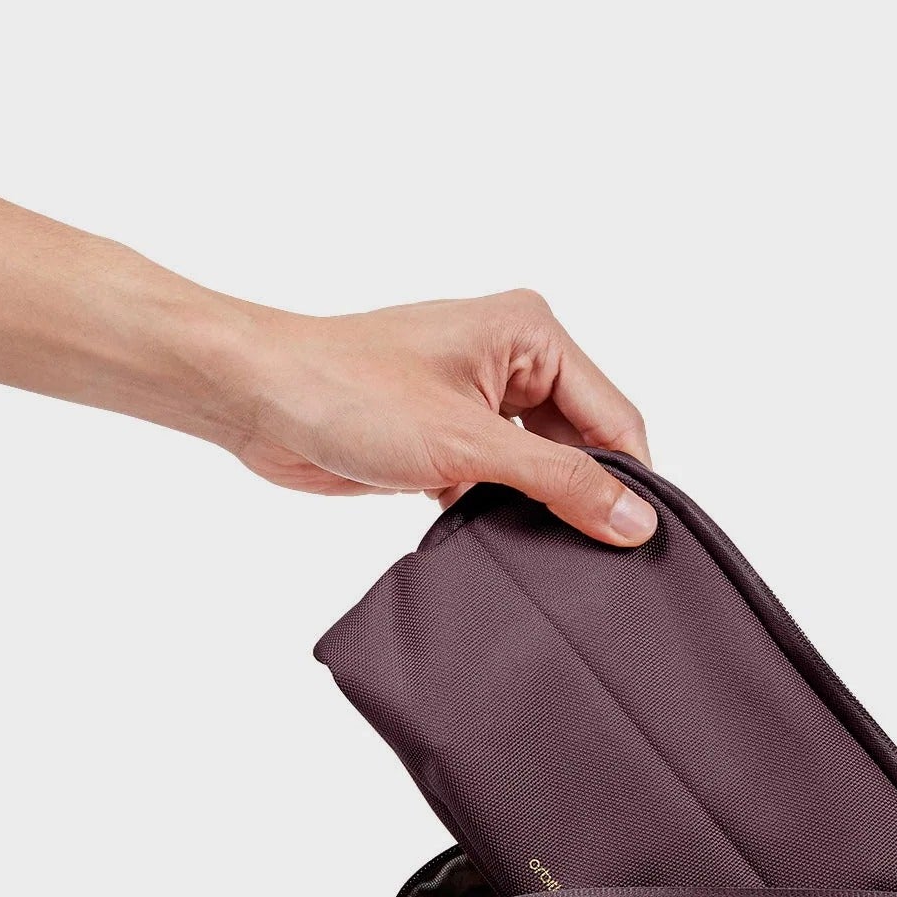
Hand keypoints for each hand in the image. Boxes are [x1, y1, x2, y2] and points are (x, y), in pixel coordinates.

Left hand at [228, 289, 656, 545]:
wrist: (255, 396)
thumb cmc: (347, 391)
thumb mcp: (469, 445)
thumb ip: (560, 483)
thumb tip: (635, 521)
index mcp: (532, 333)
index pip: (615, 417)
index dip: (632, 483)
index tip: (640, 547)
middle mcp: (514, 357)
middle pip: (585, 444)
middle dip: (585, 498)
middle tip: (595, 563)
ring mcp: (480, 397)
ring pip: (544, 468)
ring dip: (540, 510)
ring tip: (544, 556)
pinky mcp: (451, 436)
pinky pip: (504, 483)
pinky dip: (504, 514)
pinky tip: (496, 545)